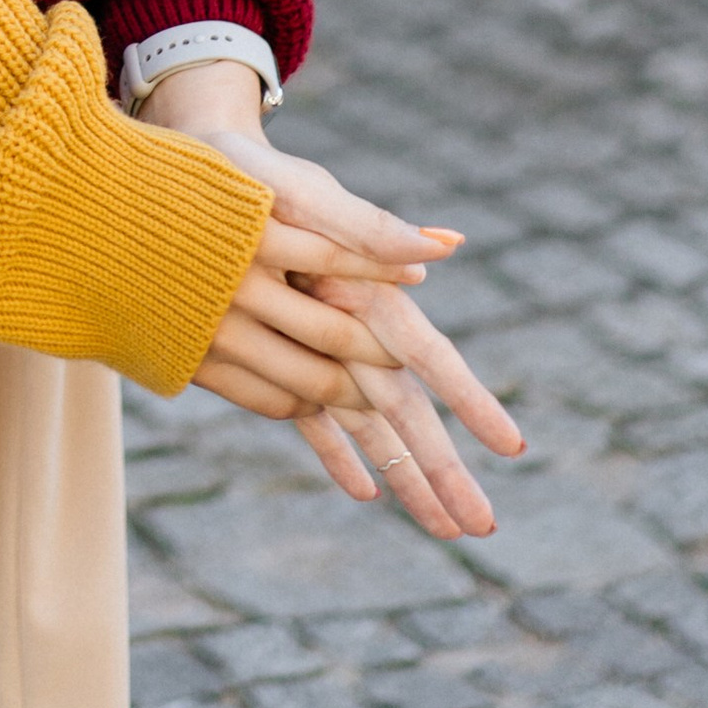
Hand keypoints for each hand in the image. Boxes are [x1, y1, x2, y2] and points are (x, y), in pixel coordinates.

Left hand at [151, 65, 522, 540]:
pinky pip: (312, 419)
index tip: (513, 448)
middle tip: (483, 528)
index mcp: (370, 290)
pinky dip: (337, 454)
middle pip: (408, 411)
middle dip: (445, 470)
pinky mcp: (280, 360)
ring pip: (370, 428)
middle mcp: (355, 328)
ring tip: (446, 531)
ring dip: (406, 478)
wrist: (194, 176)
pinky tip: (366, 493)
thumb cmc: (258, 178)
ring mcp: (320, 349)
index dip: (471, 401)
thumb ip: (368, 226)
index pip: (430, 356)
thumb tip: (447, 245)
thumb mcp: (307, 194)